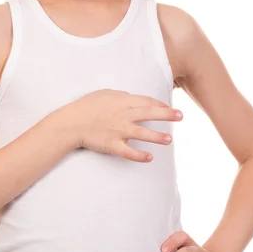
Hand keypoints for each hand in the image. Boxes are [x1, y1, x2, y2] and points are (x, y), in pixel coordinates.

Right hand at [63, 89, 182, 161]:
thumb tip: (131, 96)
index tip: (169, 107)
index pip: (146, 101)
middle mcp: (123, 115)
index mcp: (122, 101)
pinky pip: (129, 152)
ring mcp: (118, 130)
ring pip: (142, 133)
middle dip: (167, 114)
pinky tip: (150, 157)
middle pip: (149, 113)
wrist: (71, 122)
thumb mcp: (103, 93)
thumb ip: (120, 94)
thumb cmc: (86, 106)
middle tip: (181, 116)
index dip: (159, 104)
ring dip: (157, 137)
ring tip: (169, 140)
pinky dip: (139, 156)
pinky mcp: (112, 145)